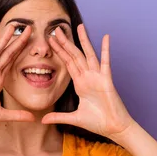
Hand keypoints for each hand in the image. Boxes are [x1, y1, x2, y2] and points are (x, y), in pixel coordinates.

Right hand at [0, 25, 34, 132]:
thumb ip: (17, 115)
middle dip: (17, 41)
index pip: (11, 62)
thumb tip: (32, 118)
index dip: (21, 51)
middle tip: (28, 28)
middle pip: (7, 54)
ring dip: (4, 39)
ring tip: (13, 26)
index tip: (31, 41)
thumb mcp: (2, 115)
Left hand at [41, 24, 134, 139]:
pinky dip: (105, 49)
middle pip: (75, 56)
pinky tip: (105, 37)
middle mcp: (88, 77)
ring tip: (79, 26)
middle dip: (65, 43)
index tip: (51, 41)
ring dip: (83, 41)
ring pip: (88, 55)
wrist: (113, 128)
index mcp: (80, 84)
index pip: (67, 64)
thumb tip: (43, 120)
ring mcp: (97, 77)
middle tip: (56, 29)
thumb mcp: (74, 118)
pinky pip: (105, 62)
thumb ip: (59, 117)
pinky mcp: (107, 80)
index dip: (59, 52)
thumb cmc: (98, 122)